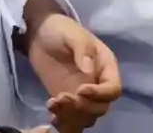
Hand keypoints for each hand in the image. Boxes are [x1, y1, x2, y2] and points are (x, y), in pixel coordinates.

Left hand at [24, 12, 121, 131]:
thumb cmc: (61, 29)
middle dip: (83, 107)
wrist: (40, 34)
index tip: (81, 90)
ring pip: (86, 118)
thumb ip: (83, 50)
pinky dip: (63, 123)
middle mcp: (97, 84)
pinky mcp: (66, 101)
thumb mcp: (73, 34)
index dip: (100, 94)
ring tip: (53, 103)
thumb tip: (89, 71)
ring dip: (71, 117)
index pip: (113, 89)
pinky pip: (70, 120)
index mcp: (105, 66)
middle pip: (100, 108)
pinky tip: (51, 115)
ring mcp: (81, 95)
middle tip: (62, 97)